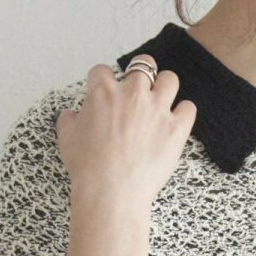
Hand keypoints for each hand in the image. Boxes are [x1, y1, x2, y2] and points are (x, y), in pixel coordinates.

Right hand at [57, 57, 197, 208]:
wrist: (111, 191)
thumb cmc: (86, 167)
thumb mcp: (66, 139)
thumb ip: (69, 120)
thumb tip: (70, 114)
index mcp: (103, 92)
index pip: (102, 70)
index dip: (103, 80)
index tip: (105, 90)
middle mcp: (132, 93)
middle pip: (143, 64)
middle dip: (140, 74)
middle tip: (139, 90)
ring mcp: (157, 109)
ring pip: (170, 79)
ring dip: (165, 87)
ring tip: (160, 101)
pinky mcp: (176, 128)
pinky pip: (189, 108)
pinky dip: (184, 112)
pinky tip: (176, 122)